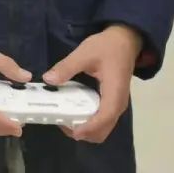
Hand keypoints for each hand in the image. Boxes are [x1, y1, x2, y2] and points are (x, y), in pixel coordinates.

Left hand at [43, 24, 142, 143]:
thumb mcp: (84, 53)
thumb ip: (66, 67)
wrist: (125, 40)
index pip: (103, 119)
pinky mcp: (112, 101)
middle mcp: (118, 104)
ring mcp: (116, 104)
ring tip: (65, 117)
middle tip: (62, 122)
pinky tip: (73, 110)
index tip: (70, 130)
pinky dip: (89, 121)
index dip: (88, 128)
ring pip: (102, 127)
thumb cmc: (107, 47)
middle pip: (103, 130)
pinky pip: (102, 119)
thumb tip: (48, 80)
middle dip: (83, 132)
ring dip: (85, 128)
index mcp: (114, 94)